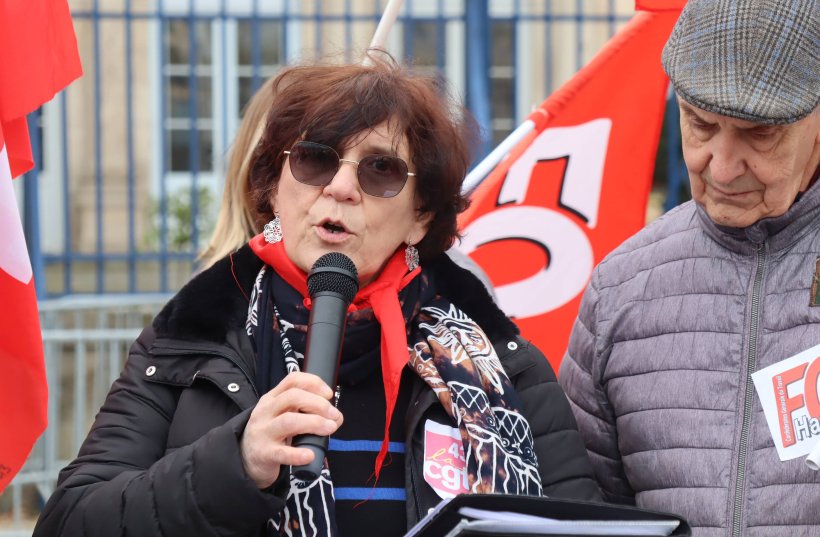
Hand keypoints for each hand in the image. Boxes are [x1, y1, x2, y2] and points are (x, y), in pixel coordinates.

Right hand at [240, 372, 342, 488]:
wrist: (246, 460)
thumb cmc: (272, 434)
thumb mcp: (283, 415)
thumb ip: (306, 411)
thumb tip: (336, 417)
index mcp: (272, 398)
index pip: (292, 380)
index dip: (314, 383)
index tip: (329, 394)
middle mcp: (266, 412)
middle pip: (292, 397)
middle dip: (318, 404)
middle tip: (334, 415)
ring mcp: (263, 432)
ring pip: (288, 421)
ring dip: (313, 423)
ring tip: (329, 428)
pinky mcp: (264, 454)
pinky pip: (282, 452)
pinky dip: (298, 453)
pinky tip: (310, 454)